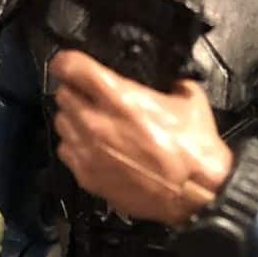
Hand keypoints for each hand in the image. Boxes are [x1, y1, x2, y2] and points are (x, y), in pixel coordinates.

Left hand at [50, 48, 234, 224]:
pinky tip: (92, 146)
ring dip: (72, 118)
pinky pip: (66, 151)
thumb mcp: (189, 100)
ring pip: (61, 122)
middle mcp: (97, 122)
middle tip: (87, 95)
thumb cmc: (194, 151)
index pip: (70, 67)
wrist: (196, 194)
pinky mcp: (87, 175)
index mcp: (119, 97)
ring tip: (90, 122)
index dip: (67, 62)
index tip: (68, 64)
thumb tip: (166, 82)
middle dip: (74, 91)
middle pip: (63, 94)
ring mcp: (89, 150)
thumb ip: (168, 85)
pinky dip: (75, 146)